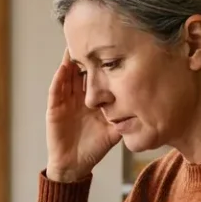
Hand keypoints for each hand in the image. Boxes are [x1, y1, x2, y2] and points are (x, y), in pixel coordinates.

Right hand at [45, 49, 121, 182]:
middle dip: (86, 55)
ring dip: (71, 61)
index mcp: (93, 100)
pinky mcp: (54, 109)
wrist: (75, 165)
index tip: (112, 46)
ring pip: (67, 75)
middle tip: (92, 36)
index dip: (103, 63)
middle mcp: (78, 97)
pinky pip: (56, 90)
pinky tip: (64, 66)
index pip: (98, 76)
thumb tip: (147, 107)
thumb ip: (127, 118)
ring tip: (76, 43)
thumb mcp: (114, 130)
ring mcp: (65, 101)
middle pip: (81, 71)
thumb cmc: (95, 148)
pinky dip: (59, 78)